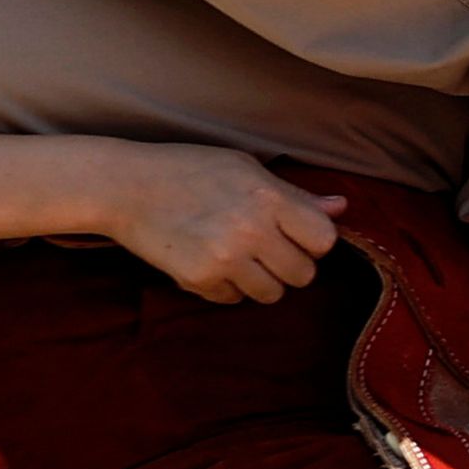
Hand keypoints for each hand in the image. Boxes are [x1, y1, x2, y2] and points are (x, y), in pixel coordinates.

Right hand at [96, 146, 345, 303]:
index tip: (297, 235)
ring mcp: (224, 258)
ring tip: (239, 257)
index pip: (325, 240)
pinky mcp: (198, 279)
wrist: (126, 187)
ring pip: (272, 294)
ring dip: (261, 281)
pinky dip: (227, 288)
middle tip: (266, 248)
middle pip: (303, 275)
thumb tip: (342, 208)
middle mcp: (251, 230)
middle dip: (289, 265)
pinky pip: (233, 300)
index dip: (314, 241)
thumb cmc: (190, 170)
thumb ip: (296, 194)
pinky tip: (210, 262)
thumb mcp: (246, 169)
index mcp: (269, 197)